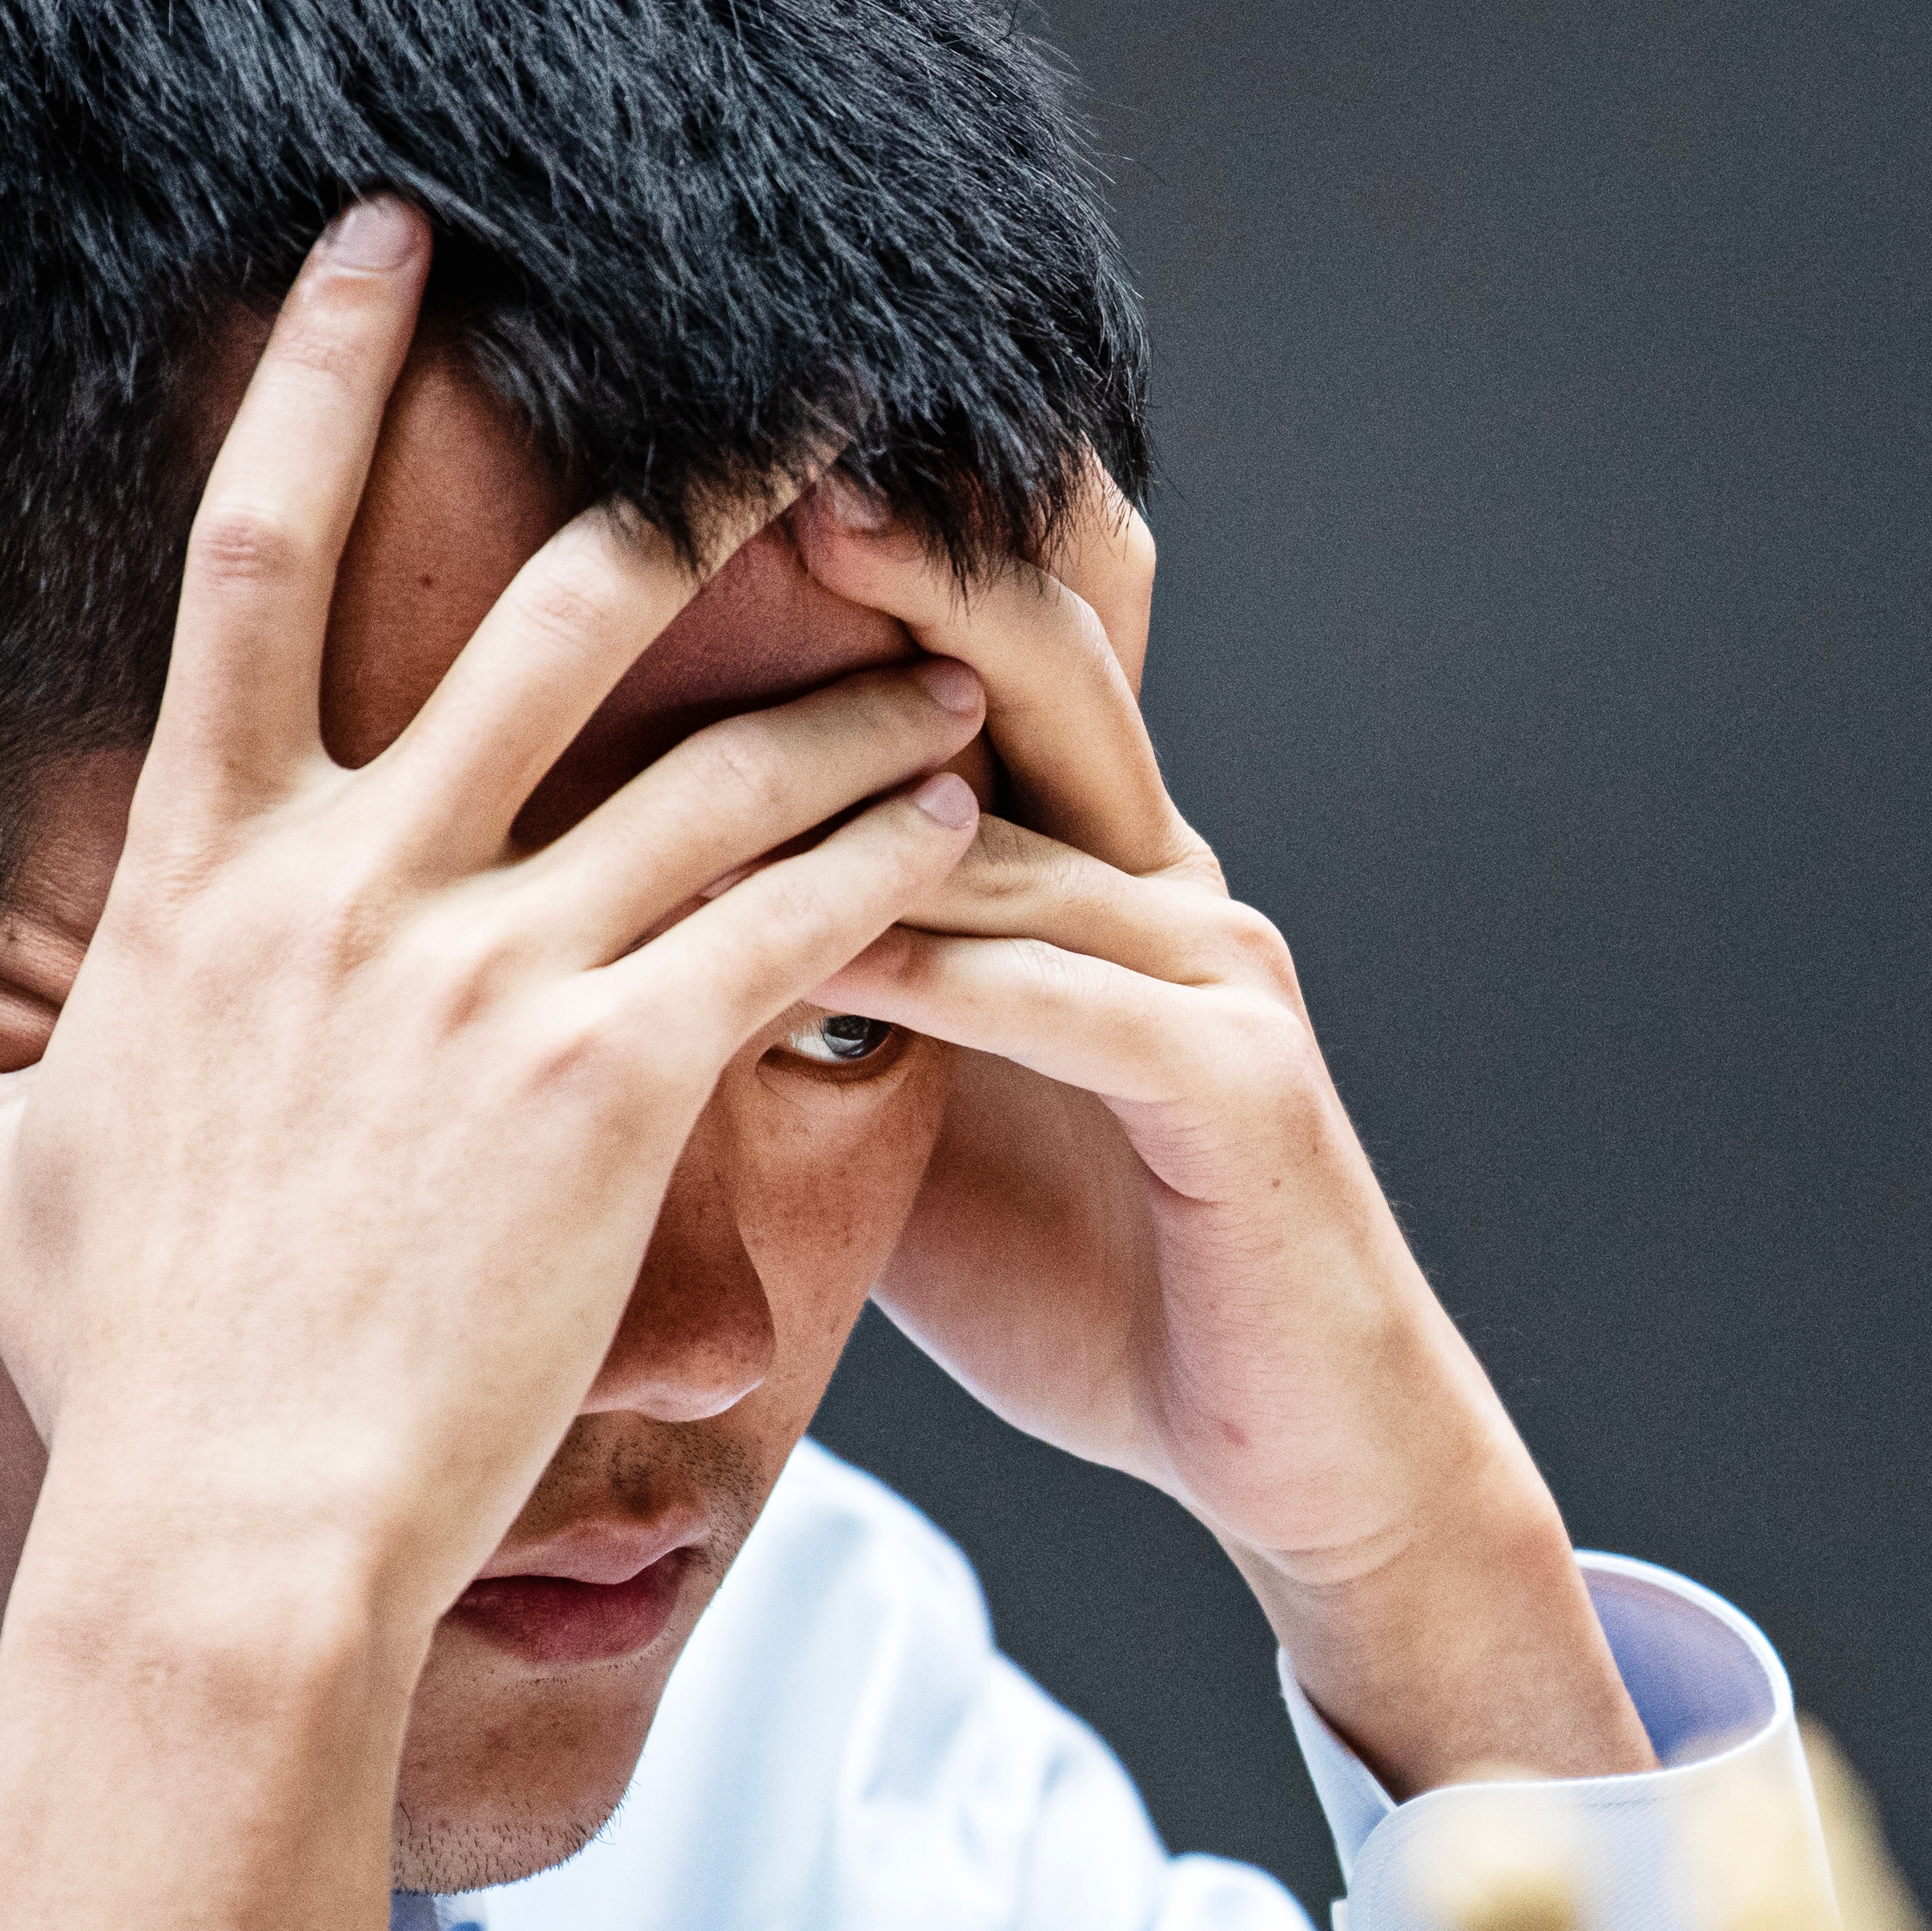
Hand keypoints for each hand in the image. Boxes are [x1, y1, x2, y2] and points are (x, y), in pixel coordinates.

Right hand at [0, 200, 984, 1930]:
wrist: (226, 1533)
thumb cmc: (112, 1362)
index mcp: (207, 875)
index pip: (253, 560)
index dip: (322, 380)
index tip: (395, 240)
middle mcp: (348, 889)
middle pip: (546, 614)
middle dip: (691, 490)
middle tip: (808, 397)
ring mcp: (484, 977)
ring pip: (713, 767)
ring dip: (851, 702)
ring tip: (964, 660)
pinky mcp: (607, 1084)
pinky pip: (784, 925)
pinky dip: (887, 860)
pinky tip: (967, 816)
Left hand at [797, 481, 1653, 1790]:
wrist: (1296, 1455)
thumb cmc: (1104, 1295)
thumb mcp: (928, 1136)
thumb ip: (828, 1025)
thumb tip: (635, 967)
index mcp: (1092, 883)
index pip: (983, 689)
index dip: (883, 577)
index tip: (721, 492)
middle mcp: (1167, 891)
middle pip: (1035, 686)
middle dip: (908, 572)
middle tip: (762, 475)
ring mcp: (1213, 980)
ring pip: (1030, 833)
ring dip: (877, 765)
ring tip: (735, 679)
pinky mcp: (1237, 1090)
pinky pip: (1070, 1000)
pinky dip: (951, 965)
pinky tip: (826, 936)